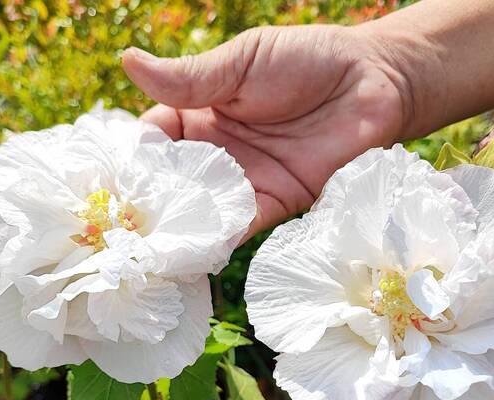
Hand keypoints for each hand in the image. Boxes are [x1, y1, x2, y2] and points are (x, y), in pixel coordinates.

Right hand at [122, 25, 413, 236]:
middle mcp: (219, 151)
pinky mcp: (278, 201)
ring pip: (204, 206)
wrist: (375, 82)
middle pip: (174, 179)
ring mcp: (246, 179)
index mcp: (202, 112)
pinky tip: (198, 245)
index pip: (156, 137)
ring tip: (152, 241)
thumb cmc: (307, 60)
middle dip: (153, 197)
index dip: (137, 153)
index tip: (117, 171)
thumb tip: (127, 61)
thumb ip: (190, 78)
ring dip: (181, 222)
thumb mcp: (242, 62)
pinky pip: (243, 223)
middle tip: (127, 219)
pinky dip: (221, 235)